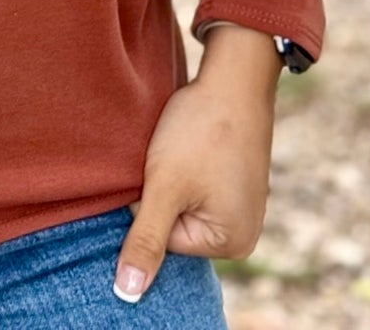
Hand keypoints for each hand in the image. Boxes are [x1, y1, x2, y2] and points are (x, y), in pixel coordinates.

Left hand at [113, 24, 279, 303]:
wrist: (234, 75)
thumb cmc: (201, 129)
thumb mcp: (165, 185)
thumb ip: (145, 241)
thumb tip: (127, 295)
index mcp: (231, 244)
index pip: (161, 239)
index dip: (149, 201)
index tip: (162, 168)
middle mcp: (242, 231)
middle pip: (171, 224)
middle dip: (161, 191)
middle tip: (172, 155)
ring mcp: (240, 204)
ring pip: (179, 200)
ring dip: (170, 176)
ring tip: (184, 147)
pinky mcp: (234, 179)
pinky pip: (194, 184)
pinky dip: (184, 164)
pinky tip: (193, 142)